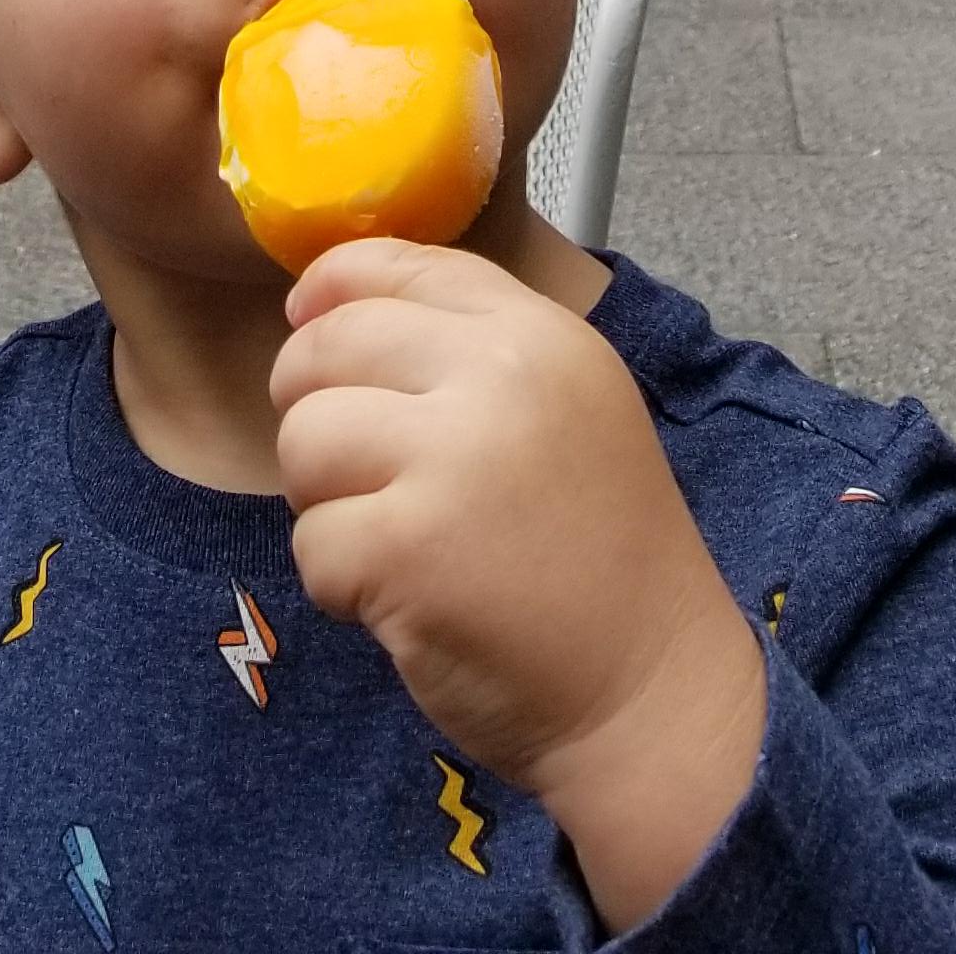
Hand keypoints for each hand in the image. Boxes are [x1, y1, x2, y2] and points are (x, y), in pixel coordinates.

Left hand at [270, 243, 764, 930]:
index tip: (306, 318)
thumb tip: (322, 304)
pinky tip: (400, 601)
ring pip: (303, 438)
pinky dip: (339, 583)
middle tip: (351, 467)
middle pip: (329, 344)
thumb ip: (471, 348)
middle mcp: (499, 377)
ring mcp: (452, 460)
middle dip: (311, 404)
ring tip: (386, 535)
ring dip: (322, 497)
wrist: (652, 692)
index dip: (331, 286)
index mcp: (539, 332)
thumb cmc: (601, 556)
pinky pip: (311, 541)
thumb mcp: (568, 406)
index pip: (399, 264)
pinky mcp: (406, 548)